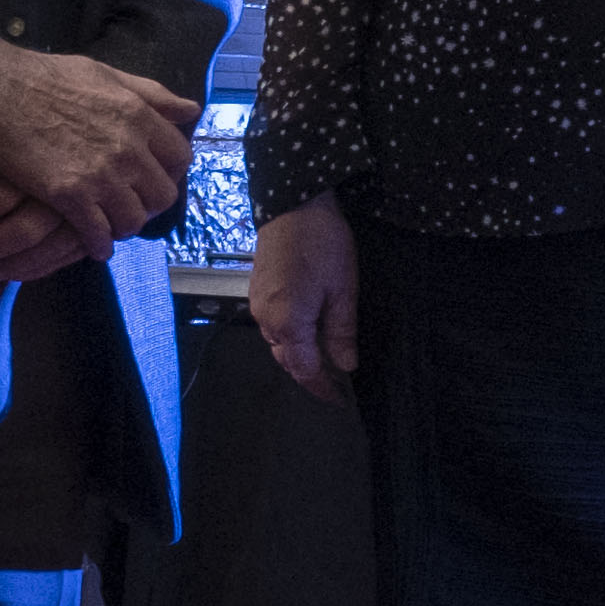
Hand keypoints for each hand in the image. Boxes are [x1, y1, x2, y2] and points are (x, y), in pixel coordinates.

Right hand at [0, 39, 193, 277]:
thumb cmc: (47, 76)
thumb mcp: (107, 74)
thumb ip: (151, 94)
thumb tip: (191, 109)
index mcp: (139, 117)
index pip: (180, 156)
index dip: (171, 171)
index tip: (157, 176)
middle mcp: (128, 149)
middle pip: (162, 194)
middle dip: (151, 202)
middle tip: (135, 204)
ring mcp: (100, 175)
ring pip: (133, 219)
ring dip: (125, 225)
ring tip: (114, 225)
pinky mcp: (69, 196)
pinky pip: (97, 234)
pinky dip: (99, 245)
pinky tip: (94, 246)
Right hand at [248, 203, 360, 397]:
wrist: (294, 205)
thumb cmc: (323, 245)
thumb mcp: (343, 291)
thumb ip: (341, 332)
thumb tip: (346, 365)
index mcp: (288, 323)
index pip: (304, 370)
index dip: (322, 387)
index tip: (338, 400)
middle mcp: (266, 319)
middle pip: (287, 360)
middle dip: (310, 374)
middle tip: (337, 383)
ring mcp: (257, 304)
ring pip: (278, 343)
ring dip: (300, 355)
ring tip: (327, 359)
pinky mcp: (257, 291)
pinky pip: (272, 325)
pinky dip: (290, 336)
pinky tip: (309, 332)